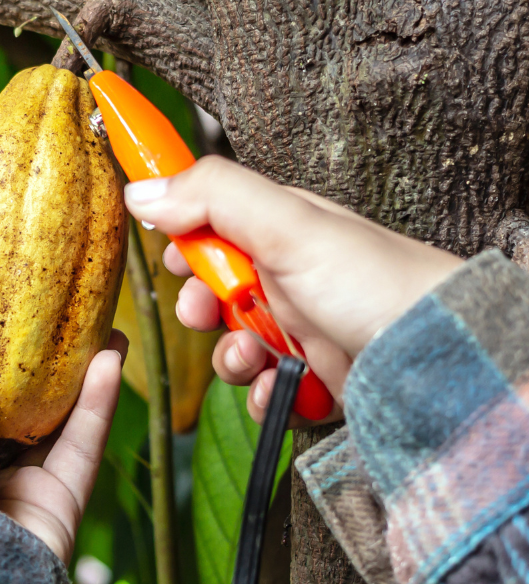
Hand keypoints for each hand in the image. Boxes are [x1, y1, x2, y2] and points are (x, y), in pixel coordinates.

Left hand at [0, 244, 126, 562]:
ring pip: (51, 418)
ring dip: (76, 371)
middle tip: (60, 299)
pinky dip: (96, 402)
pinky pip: (80, 444)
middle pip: (6, 396)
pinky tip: (113, 356)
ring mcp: (12, 485)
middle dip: (34, 353)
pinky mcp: (56, 505)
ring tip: (101, 320)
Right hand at [124, 157, 459, 423]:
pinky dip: (263, 395)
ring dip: (230, 356)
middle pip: (216, 290)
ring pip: (235, 344)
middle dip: (201, 306)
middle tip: (205, 311)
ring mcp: (303, 330)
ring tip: (251, 356)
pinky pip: (265, 391)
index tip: (173, 257)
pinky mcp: (315, 380)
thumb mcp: (289, 225)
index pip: (215, 222)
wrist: (440, 360)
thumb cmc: (379, 283)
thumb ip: (215, 197)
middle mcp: (291, 277)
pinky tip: (279, 388)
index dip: (186, 240)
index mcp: (283, 229)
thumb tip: (143, 189)